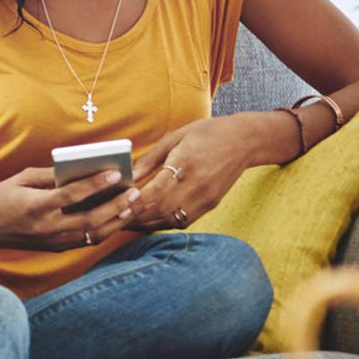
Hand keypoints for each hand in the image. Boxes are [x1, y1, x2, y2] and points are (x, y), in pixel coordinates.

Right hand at [0, 166, 140, 251]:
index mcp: (36, 207)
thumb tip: (78, 170)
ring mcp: (52, 241)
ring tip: (132, 205)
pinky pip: (86, 241)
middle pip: (90, 219)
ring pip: (93, 234)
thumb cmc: (1, 198)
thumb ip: (49, 176)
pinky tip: (116, 218)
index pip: (72, 195)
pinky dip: (104, 230)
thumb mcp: (21, 179)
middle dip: (116, 205)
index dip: (96, 184)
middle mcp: (47, 228)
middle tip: (134, 191)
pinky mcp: (55, 248)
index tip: (115, 173)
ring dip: (116, 220)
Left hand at [127, 116, 252, 232]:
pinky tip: (147, 220)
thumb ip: (150, 159)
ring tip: (125, 222)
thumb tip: (128, 176)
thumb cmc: (205, 134)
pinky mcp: (211, 205)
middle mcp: (197, 184)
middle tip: (113, 217)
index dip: (136, 201)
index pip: (156, 190)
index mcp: (186, 163)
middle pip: (161, 210)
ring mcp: (206, 198)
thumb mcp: (174, 137)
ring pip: (170, 220)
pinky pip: (183, 221)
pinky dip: (163, 223)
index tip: (117, 204)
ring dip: (147, 224)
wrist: (244, 141)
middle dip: (136, 216)